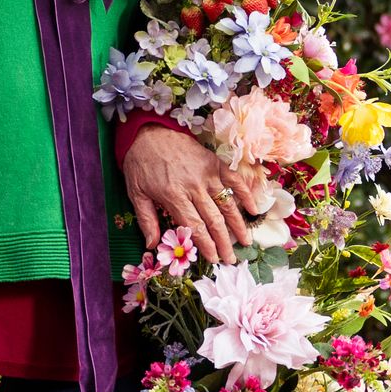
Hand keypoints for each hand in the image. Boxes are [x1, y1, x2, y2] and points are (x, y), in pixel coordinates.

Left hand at [122, 127, 265, 265]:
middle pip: (213, 220)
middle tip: (232, 259)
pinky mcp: (214, 162)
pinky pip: (234, 180)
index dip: (206, 245)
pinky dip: (245, 194)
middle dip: (224, 243)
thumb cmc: (140, 164)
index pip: (194, 227)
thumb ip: (146, 220)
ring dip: (238, 224)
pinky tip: (254, 209)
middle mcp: (193, 187)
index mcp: (173, 196)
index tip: (214, 259)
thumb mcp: (136, 193)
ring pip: (226, 203)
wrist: (148, 132)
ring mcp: (206, 174)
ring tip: (246, 241)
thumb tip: (152, 245)